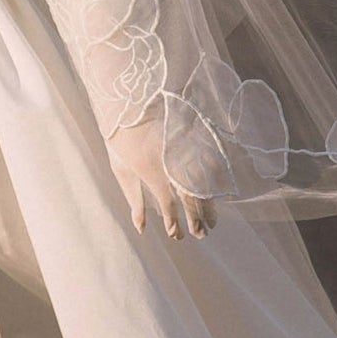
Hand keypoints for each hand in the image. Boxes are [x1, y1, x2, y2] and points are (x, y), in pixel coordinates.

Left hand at [106, 114, 215, 240]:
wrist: (128, 102)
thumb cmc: (120, 140)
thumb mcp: (121, 170)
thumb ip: (133, 200)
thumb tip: (141, 229)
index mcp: (149, 168)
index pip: (167, 202)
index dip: (173, 221)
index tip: (175, 234)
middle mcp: (169, 160)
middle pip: (189, 196)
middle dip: (196, 218)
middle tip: (201, 235)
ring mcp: (182, 149)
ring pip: (202, 183)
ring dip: (208, 206)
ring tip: (211, 223)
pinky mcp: (190, 140)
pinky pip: (208, 165)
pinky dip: (213, 183)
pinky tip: (216, 196)